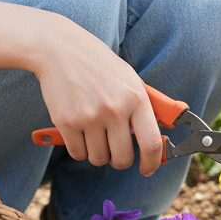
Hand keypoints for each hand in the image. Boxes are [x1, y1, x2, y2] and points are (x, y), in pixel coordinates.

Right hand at [27, 13, 162, 174]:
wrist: (61, 50)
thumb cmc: (99, 65)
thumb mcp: (129, 79)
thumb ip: (142, 108)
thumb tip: (158, 137)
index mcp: (136, 98)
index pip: (151, 143)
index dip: (152, 162)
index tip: (148, 169)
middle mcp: (115, 109)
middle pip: (122, 158)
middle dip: (119, 159)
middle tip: (115, 150)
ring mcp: (90, 117)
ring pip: (98, 158)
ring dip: (97, 153)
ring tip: (94, 133)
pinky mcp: (67, 122)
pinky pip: (78, 153)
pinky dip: (79, 148)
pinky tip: (79, 130)